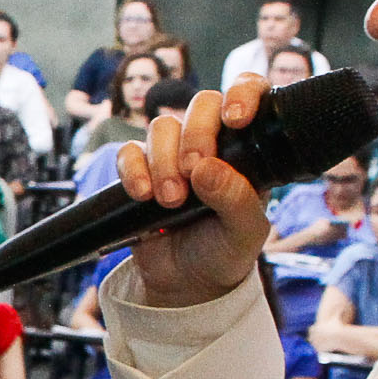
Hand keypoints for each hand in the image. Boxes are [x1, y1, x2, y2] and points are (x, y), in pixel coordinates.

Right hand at [113, 82, 272, 307]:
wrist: (187, 285)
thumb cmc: (225, 252)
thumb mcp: (245, 233)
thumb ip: (236, 200)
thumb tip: (209, 169)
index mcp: (247, 148)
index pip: (248, 94)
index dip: (242, 93)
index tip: (236, 119)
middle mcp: (211, 143)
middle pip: (200, 104)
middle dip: (196, 134)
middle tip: (194, 171)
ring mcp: (174, 154)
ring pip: (161, 126)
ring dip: (163, 160)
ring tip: (171, 201)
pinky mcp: (141, 170)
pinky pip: (128, 152)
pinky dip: (133, 170)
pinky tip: (143, 194)